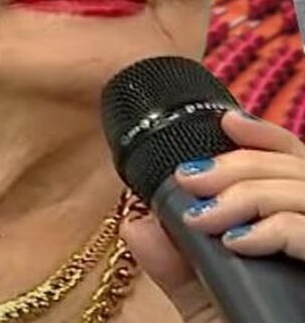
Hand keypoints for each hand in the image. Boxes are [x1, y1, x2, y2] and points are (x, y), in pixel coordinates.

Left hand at [119, 111, 304, 321]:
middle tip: (188, 180)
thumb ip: (178, 264)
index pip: (295, 160)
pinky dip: (269, 229)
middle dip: (236, 164)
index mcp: (295, 228)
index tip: (225, 121)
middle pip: (293, 167)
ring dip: (244, 192)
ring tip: (201, 217)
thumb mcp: (210, 304)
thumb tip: (137, 220)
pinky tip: (235, 242)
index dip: (263, 136)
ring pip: (300, 190)